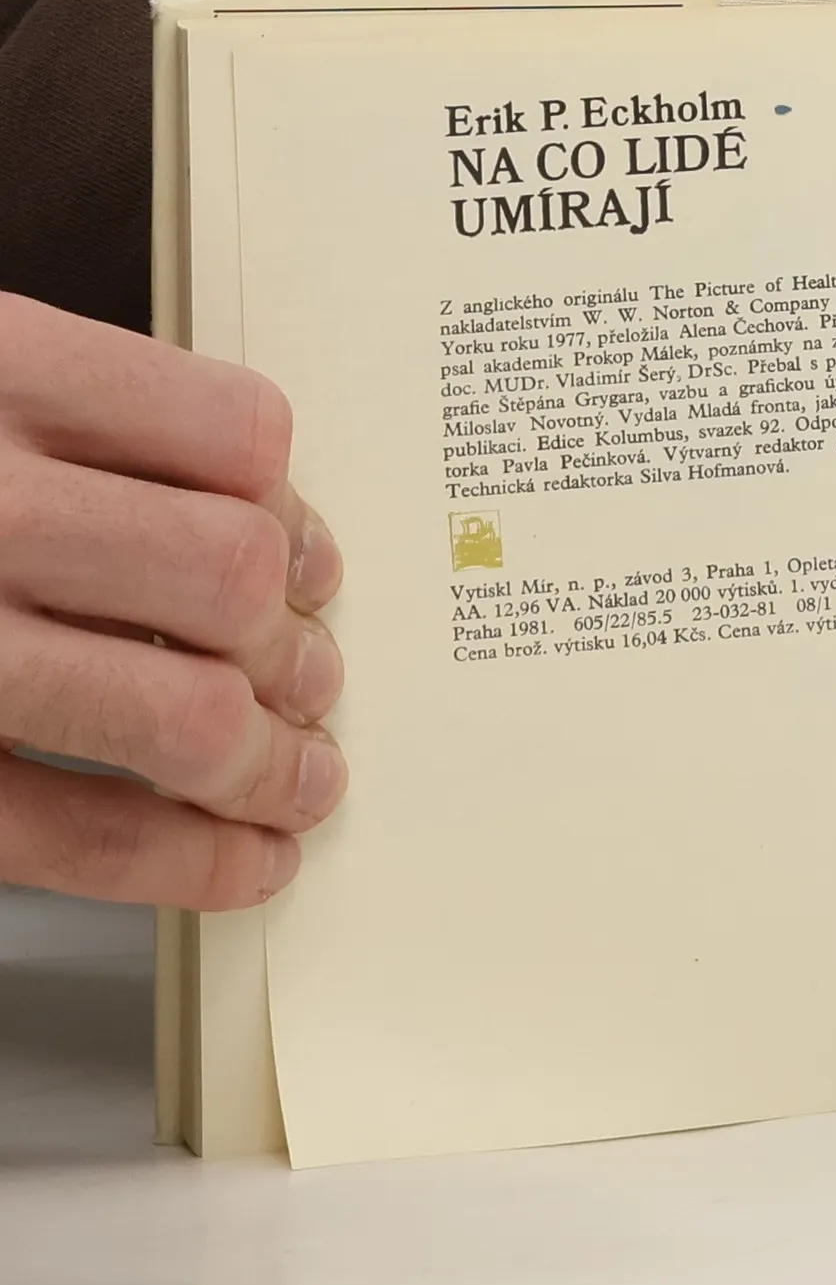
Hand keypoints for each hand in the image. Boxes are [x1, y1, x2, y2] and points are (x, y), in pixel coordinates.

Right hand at [0, 297, 345, 906]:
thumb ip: (75, 423)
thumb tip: (266, 527)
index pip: (233, 433)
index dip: (297, 511)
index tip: (310, 558)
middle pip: (227, 577)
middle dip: (294, 646)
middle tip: (311, 678)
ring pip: (181, 716)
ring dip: (270, 762)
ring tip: (299, 775)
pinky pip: (77, 833)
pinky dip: (190, 861)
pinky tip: (243, 859)